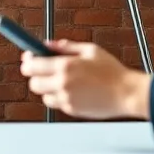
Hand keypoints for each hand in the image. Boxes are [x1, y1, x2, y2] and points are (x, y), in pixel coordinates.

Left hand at [19, 40, 151, 119]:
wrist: (126, 94)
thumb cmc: (112, 70)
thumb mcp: (90, 50)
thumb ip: (65, 46)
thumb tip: (47, 44)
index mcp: (65, 66)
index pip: (32, 66)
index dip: (27, 61)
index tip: (28, 58)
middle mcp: (62, 84)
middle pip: (33, 83)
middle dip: (36, 75)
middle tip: (44, 69)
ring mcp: (66, 99)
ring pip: (43, 95)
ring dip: (47, 87)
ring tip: (62, 80)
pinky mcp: (71, 110)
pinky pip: (55, 103)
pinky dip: (58, 96)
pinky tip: (72, 89)